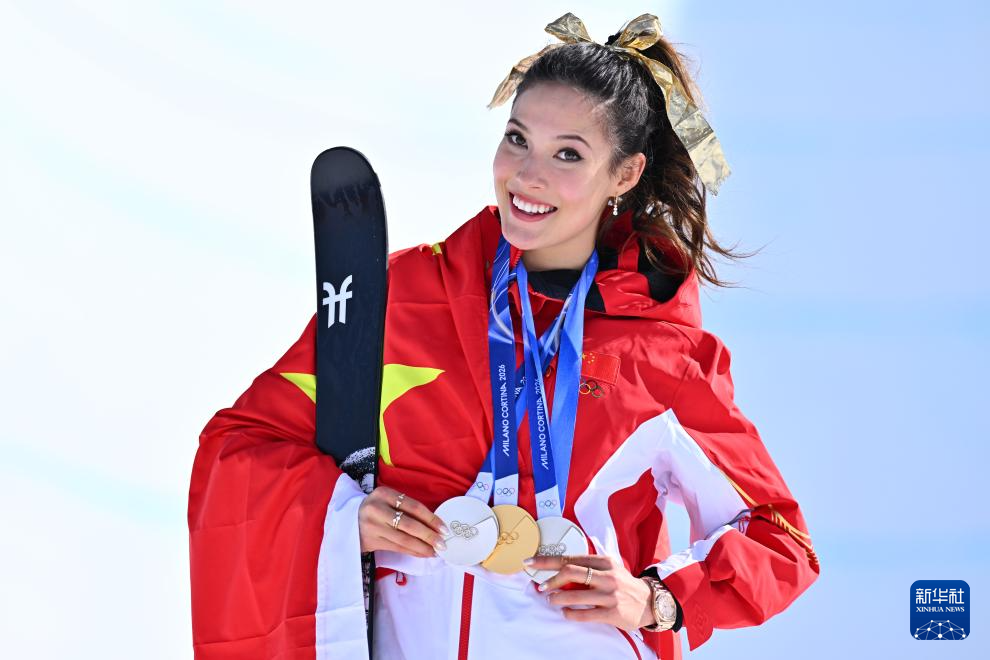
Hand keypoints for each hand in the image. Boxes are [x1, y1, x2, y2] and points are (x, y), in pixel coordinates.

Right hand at [358, 486, 447, 557]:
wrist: (348, 519)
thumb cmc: (377, 509)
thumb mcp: (388, 500)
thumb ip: (406, 507)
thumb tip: (434, 524)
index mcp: (384, 493)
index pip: (413, 506)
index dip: (431, 518)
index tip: (444, 528)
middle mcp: (376, 509)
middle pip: (409, 524)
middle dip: (429, 536)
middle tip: (443, 543)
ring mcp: (372, 526)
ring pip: (403, 539)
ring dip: (422, 547)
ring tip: (435, 551)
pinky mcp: (370, 541)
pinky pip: (396, 547)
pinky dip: (412, 551)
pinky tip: (423, 553)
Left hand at [525, 554, 654, 630]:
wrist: (649, 602)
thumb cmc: (623, 583)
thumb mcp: (610, 567)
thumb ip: (588, 565)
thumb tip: (559, 565)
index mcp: (603, 561)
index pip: (570, 558)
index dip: (547, 561)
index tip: (530, 563)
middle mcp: (607, 575)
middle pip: (570, 572)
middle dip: (550, 579)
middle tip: (541, 587)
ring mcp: (610, 594)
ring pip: (575, 595)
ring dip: (558, 598)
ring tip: (551, 600)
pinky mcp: (612, 613)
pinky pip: (585, 614)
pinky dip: (571, 614)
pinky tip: (565, 613)